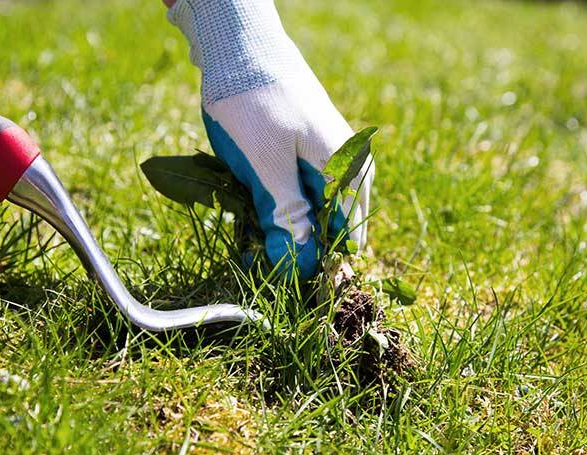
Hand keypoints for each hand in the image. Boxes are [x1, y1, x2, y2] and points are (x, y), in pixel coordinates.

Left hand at [168, 0, 373, 280]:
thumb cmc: (253, 102)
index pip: (344, 238)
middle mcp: (347, 166)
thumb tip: (300, 267)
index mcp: (348, 170)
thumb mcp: (266, 167)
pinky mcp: (303, 152)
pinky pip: (294, 191)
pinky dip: (271, 203)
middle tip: (255, 252)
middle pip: (327, 227)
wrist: (237, 43)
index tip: (280, 278)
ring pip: (307, 210)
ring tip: (247, 225)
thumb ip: (287, 217)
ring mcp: (325, 157)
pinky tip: (247, 201)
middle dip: (293, 244)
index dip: (314, 263)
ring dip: (278, 224)